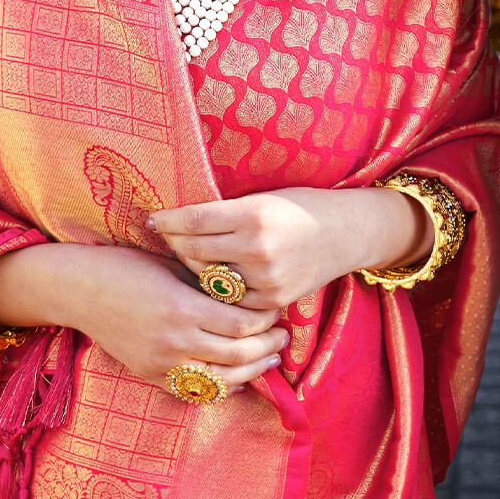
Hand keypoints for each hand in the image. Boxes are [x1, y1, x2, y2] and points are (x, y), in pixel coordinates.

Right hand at [0, 242, 287, 394]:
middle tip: (282, 337)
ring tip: (268, 359)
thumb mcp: (173, 267)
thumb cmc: (128, 266)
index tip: (276, 310)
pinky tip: (236, 375)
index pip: (242, 323)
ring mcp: (162, 364)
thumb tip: (249, 290)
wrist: (80, 289)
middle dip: (267, 346)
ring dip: (252, 371)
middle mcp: (175, 341)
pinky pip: (196, 391)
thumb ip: (208, 284)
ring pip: (222, 380)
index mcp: (184, 308)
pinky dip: (222, 387)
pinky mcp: (150, 375)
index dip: (265, 319)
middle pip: (239, 354)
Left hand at [150, 186, 432, 308]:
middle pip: (194, 250)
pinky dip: (216, 288)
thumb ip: (225, 211)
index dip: (168, 220)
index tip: (153, 219)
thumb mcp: (262, 198)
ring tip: (184, 253)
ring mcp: (265, 279)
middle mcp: (257, 248)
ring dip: (192, 265)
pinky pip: (230, 299)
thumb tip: (179, 218)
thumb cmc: (300, 206)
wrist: (346, 232)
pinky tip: (208, 277)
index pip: (194, 219)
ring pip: (208, 277)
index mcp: (253, 214)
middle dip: (174, 242)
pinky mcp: (273, 300)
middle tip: (164, 236)